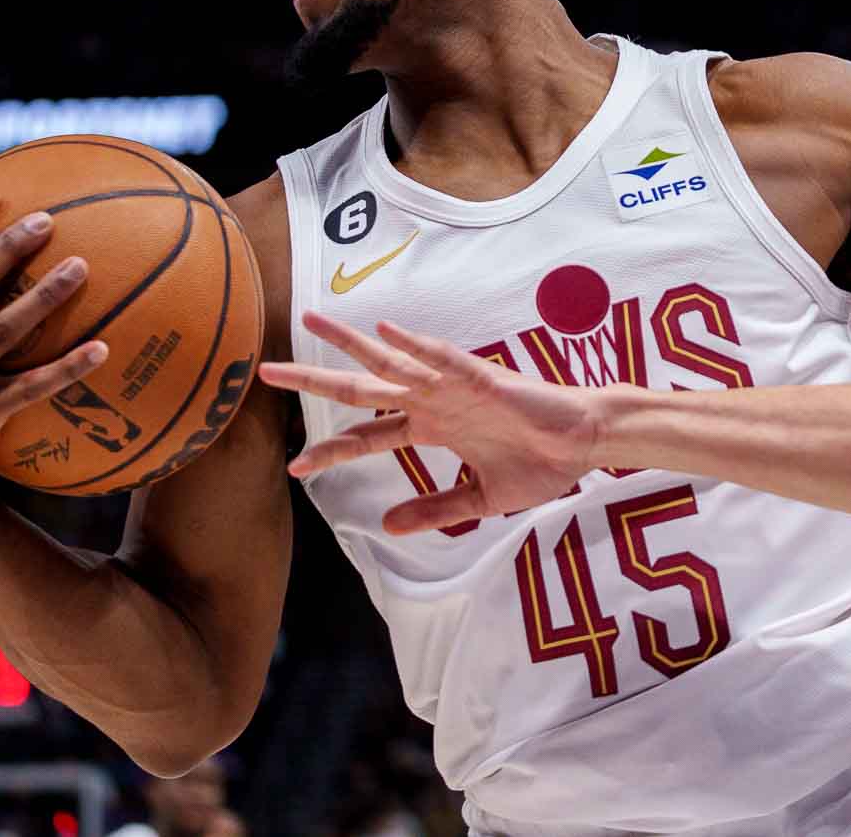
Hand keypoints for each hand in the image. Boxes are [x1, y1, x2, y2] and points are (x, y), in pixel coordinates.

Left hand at [259, 311, 600, 532]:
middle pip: (363, 388)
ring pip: (393, 361)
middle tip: (266, 371)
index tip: (294, 467)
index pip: (367, 436)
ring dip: (352, 344)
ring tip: (313, 323)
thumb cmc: (539, 464)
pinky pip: (445, 360)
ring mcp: (454, 387)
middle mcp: (433, 402)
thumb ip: (435, 508)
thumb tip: (387, 527)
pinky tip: (389, 331)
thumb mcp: (479, 500)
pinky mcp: (484, 379)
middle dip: (314, 379)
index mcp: (432, 427)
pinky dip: (417, 346)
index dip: (330, 450)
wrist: (584, 444)